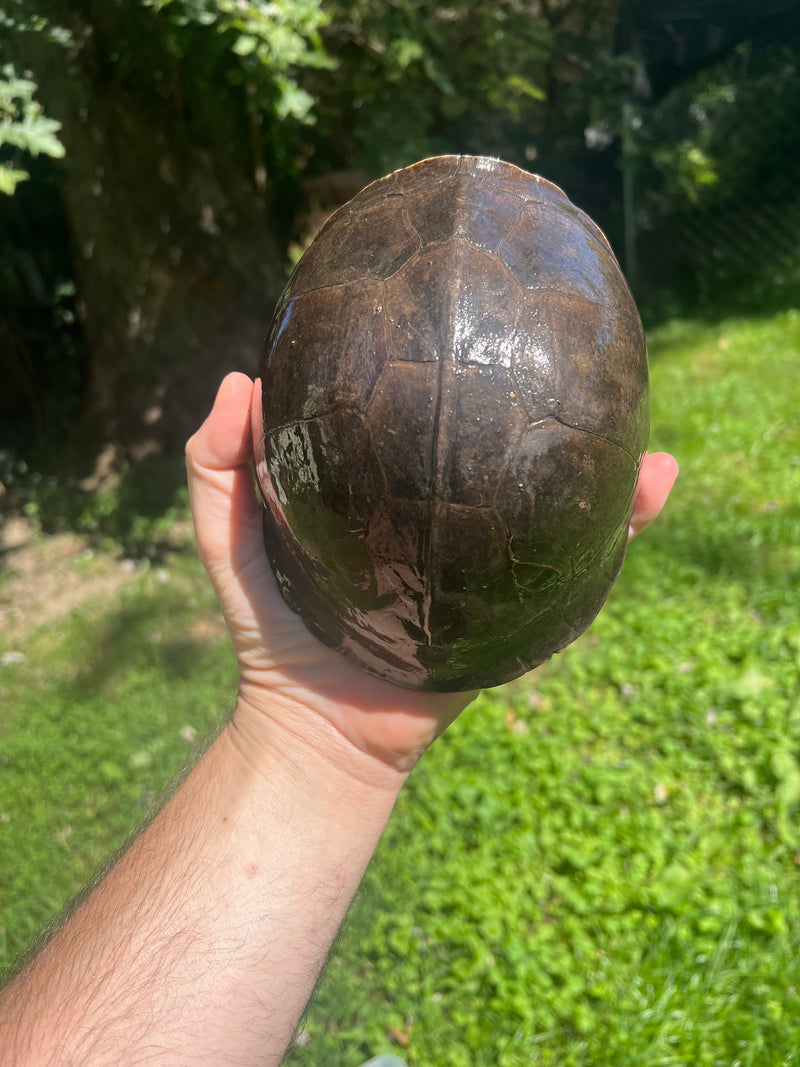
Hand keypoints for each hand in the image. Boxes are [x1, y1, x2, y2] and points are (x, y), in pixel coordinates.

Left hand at [186, 374, 676, 779]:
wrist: (317, 724)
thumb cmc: (269, 627)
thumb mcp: (230, 537)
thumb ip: (216, 467)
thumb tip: (240, 378)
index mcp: (388, 490)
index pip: (422, 417)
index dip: (443, 368)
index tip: (463, 309)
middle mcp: (447, 515)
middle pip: (502, 451)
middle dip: (539, 403)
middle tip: (566, 342)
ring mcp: (488, 558)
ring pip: (553, 498)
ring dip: (602, 454)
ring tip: (636, 402)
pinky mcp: (517, 604)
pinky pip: (579, 564)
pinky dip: (623, 525)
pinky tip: (655, 480)